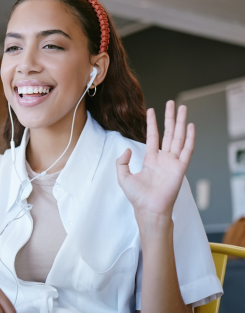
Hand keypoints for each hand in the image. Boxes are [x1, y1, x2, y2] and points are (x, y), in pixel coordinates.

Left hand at [116, 101, 194, 218]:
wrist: (148, 209)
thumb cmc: (137, 197)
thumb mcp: (123, 177)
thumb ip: (121, 162)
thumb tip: (127, 148)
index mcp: (151, 160)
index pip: (153, 136)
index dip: (152, 123)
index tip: (152, 110)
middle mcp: (164, 159)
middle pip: (169, 133)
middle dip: (170, 118)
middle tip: (173, 103)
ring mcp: (173, 162)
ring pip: (179, 137)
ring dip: (181, 122)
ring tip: (182, 108)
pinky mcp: (180, 168)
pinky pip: (187, 150)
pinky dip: (190, 138)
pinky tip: (190, 126)